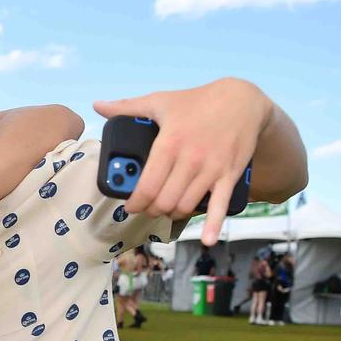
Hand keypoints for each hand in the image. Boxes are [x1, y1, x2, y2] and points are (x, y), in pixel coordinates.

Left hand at [94, 77, 270, 245]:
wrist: (242, 100)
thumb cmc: (197, 101)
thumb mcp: (161, 101)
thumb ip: (127, 107)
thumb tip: (98, 105)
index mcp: (169, 144)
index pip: (147, 186)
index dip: (135, 202)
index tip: (129, 205)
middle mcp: (190, 160)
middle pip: (164, 201)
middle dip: (151, 210)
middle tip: (147, 208)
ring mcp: (211, 170)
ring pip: (185, 206)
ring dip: (172, 214)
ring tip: (166, 209)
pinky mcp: (229, 176)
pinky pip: (221, 206)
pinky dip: (213, 225)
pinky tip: (207, 240)